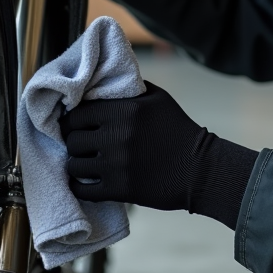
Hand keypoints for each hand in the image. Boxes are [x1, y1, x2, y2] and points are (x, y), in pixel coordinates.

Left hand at [61, 81, 258, 226]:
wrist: (200, 169)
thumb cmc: (178, 131)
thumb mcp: (159, 99)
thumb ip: (130, 88)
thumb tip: (104, 82)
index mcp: (125, 111)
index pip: (78, 113)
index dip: (74, 120)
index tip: (78, 125)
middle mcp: (117, 136)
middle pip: (72, 139)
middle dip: (75, 142)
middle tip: (82, 145)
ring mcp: (116, 165)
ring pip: (74, 164)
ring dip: (77, 164)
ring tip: (86, 163)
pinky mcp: (119, 189)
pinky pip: (82, 189)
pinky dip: (80, 186)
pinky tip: (87, 182)